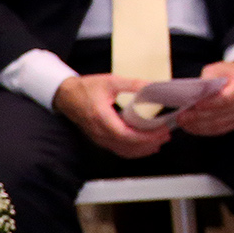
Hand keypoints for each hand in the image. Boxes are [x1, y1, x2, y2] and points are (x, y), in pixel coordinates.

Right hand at [54, 73, 170, 158]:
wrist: (66, 96)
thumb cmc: (87, 88)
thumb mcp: (111, 81)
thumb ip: (133, 84)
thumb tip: (154, 86)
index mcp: (102, 118)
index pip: (126, 135)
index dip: (146, 136)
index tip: (162, 130)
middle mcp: (99, 132)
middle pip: (127, 145)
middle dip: (149, 143)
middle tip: (167, 135)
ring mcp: (99, 138)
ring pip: (123, 150)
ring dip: (143, 149)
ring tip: (161, 141)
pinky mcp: (100, 139)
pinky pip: (118, 149)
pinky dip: (134, 150)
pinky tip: (146, 146)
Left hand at [178, 61, 233, 136]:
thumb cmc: (225, 72)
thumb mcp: (216, 69)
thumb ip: (207, 79)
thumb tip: (196, 94)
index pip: (227, 98)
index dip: (210, 104)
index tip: (195, 105)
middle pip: (221, 112)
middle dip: (199, 116)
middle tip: (181, 117)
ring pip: (219, 124)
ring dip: (199, 125)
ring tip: (183, 123)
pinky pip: (220, 130)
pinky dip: (204, 130)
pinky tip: (192, 127)